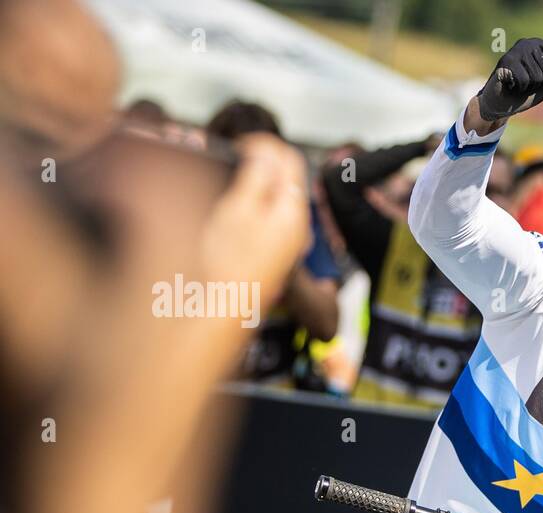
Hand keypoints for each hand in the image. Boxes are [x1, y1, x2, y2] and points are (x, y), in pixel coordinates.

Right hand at [201, 133, 309, 304]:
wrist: (222, 312)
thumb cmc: (226, 263)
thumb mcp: (239, 207)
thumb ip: (257, 174)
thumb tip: (266, 149)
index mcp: (291, 210)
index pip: (290, 160)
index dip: (262, 145)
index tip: (236, 146)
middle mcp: (295, 227)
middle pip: (284, 180)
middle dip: (258, 165)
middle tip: (227, 164)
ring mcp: (285, 243)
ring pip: (274, 200)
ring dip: (253, 187)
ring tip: (226, 189)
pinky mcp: (272, 255)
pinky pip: (266, 221)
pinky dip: (250, 209)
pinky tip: (230, 217)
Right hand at [477, 38, 542, 121]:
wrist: (502, 105)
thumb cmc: (526, 92)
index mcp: (539, 45)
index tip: (538, 79)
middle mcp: (527, 43)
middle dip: (539, 83)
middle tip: (526, 82)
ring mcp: (515, 51)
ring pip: (537, 76)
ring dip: (529, 86)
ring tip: (518, 83)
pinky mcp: (506, 61)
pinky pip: (525, 80)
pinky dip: (520, 88)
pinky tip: (511, 85)